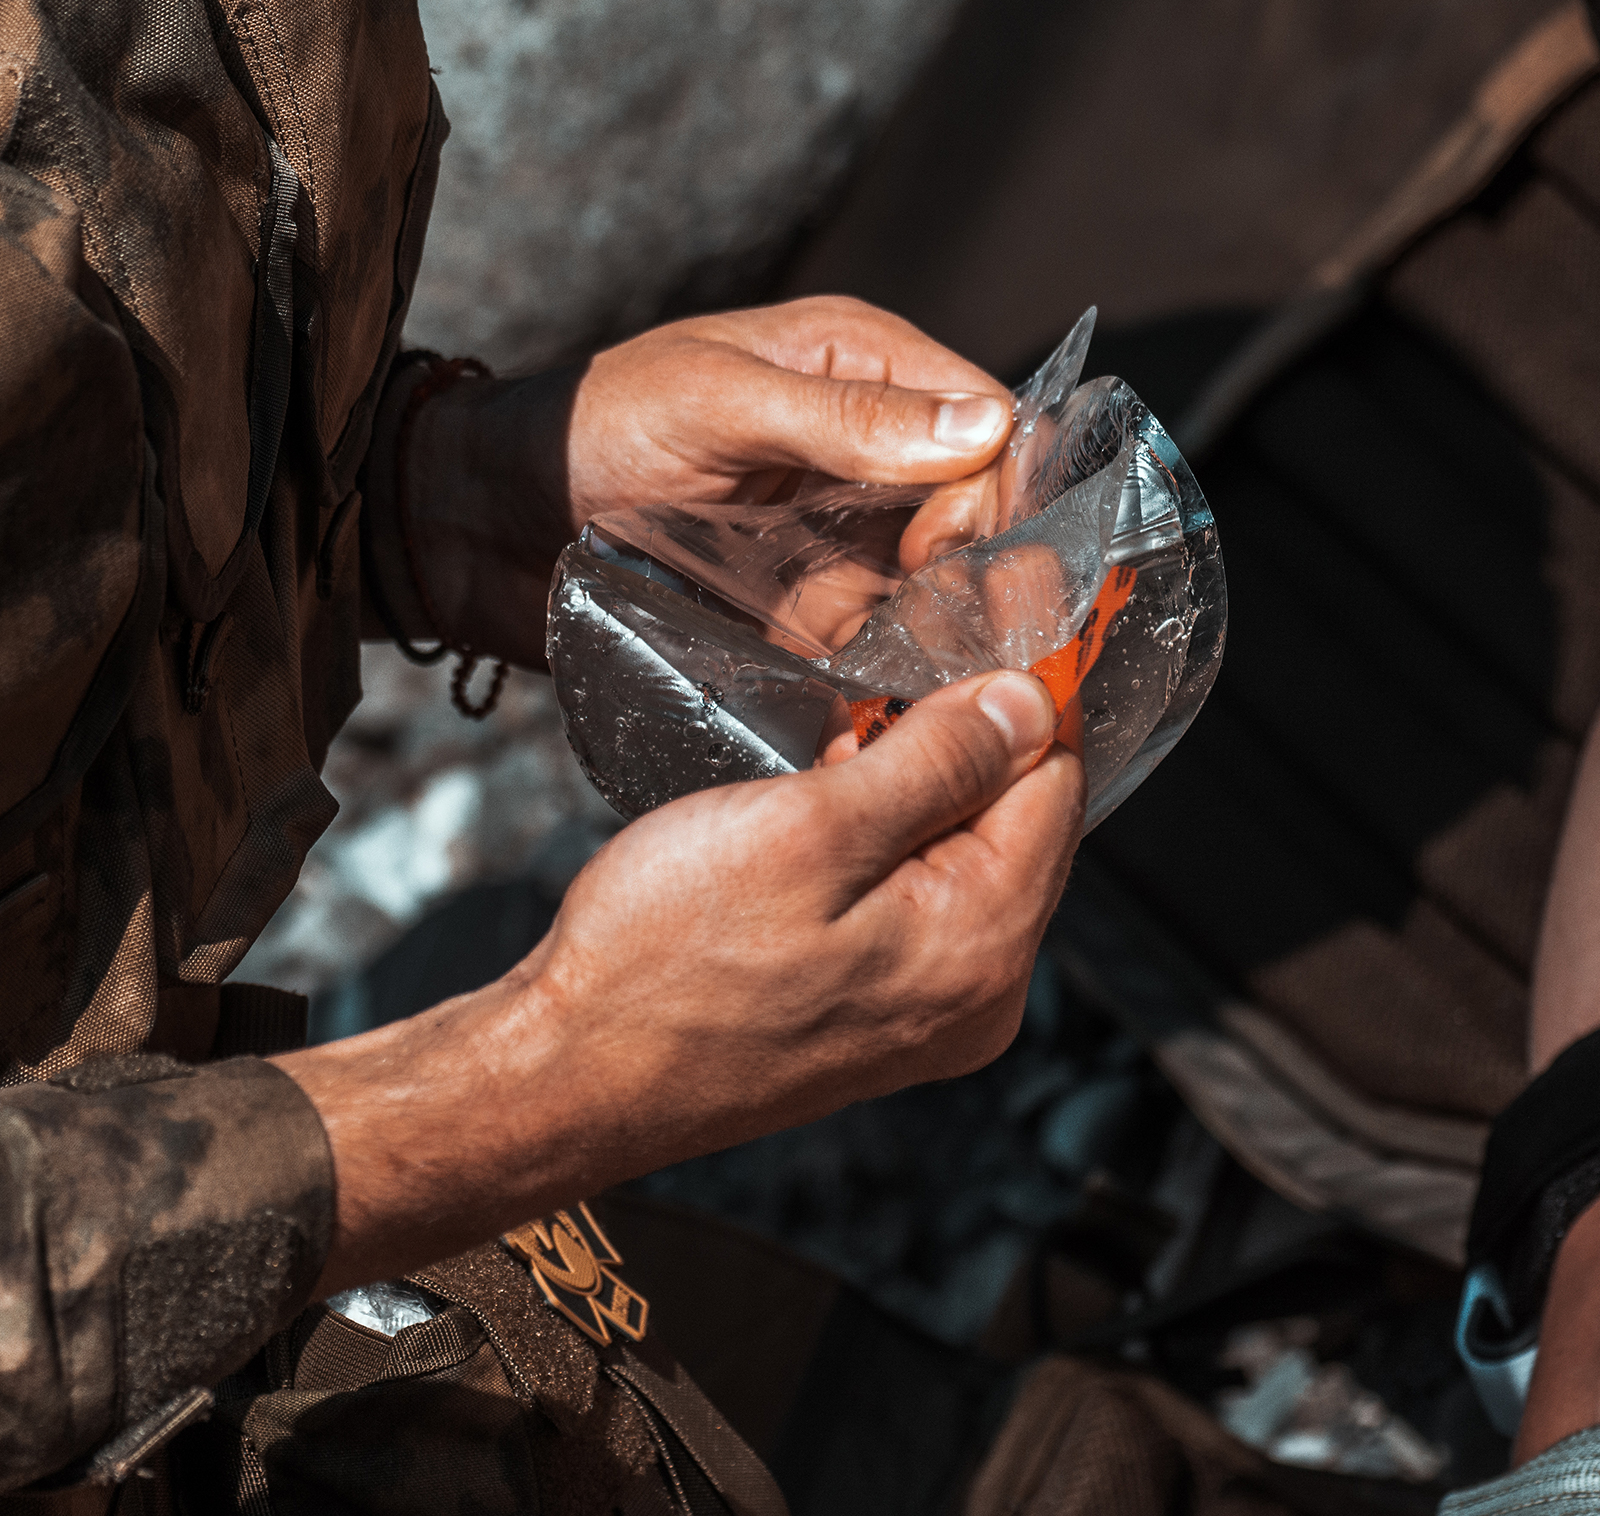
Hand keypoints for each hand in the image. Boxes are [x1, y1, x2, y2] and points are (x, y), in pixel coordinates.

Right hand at [278, 669, 1084, 1293]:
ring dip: (917, 786)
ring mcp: (931, 1016)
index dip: (1023, 690)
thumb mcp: (807, 832)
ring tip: (840, 742)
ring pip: (964, 858)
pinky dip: (886, 843)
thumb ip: (937, 763)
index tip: (986, 617)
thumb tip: (1029, 703)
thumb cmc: (664, 960)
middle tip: (892, 674)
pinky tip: (825, 808)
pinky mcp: (880, 1019)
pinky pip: (919, 904)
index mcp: (982, 947)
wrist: (571, 1075)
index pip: (1054, 784)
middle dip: (965, 738)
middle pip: (1018, 823)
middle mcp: (978, 994)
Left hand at [364, 298, 1012, 666]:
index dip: (991, 485)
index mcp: (862, 367)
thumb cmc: (592, 428)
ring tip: (921, 667)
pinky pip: (885, 641)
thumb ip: (844, 418)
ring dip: (947, 625)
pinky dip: (899, 668)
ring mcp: (843, 538)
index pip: (988, 420)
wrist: (490, 524)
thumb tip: (985, 428)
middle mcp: (869, 453)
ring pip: (946, 583)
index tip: (946, 546)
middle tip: (939, 619)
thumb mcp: (715, 402)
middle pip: (981, 510)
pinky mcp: (813, 612)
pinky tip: (890, 695)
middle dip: (979, 564)